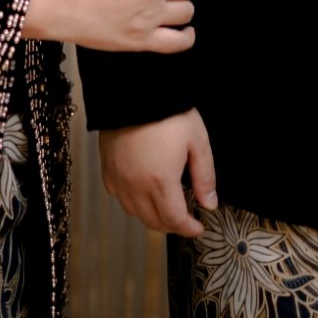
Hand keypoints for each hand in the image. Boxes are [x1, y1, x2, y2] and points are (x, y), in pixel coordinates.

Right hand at [99, 109, 216, 236]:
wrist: (134, 88)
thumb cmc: (166, 110)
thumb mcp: (197, 140)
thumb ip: (205, 176)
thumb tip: (209, 203)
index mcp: (160, 181)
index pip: (175, 220)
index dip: (188, 229)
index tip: (197, 227)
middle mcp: (136, 185)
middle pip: (153, 221)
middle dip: (172, 225)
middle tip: (184, 219)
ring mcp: (119, 177)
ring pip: (134, 212)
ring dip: (151, 216)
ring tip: (164, 207)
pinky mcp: (107, 167)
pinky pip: (116, 195)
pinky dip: (130, 201)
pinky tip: (140, 191)